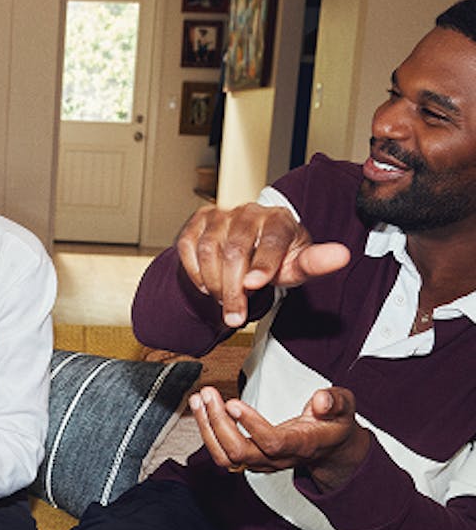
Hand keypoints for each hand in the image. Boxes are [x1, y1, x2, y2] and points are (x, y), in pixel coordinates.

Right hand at [176, 204, 349, 327]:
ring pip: (209, 250)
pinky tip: (207, 284)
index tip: (254, 286)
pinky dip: (194, 272)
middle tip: (235, 317)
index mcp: (279, 218)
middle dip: (233, 289)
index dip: (262, 263)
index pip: (271, 238)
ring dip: (213, 283)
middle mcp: (248, 211)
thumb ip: (316, 263)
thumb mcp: (297, 265)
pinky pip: (188, 248)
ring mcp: (220, 215)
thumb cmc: (276, 259)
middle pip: (235, 249)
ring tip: (224, 302)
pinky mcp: (197, 222)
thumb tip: (341, 256)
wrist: (249, 248)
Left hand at [190, 385, 370, 490]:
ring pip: (225, 456)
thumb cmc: (333, 425)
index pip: (272, 442)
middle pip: (240, 452)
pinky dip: (207, 430)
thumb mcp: (344, 408)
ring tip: (199, 399)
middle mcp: (277, 459)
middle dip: (219, 422)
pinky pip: (221, 453)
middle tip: (208, 394)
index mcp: (301, 445)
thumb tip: (322, 400)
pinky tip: (201, 407)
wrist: (329, 448)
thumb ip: (336, 402)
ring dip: (207, 427)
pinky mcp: (248, 459)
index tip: (233, 403)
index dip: (251, 425)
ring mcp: (260, 462)